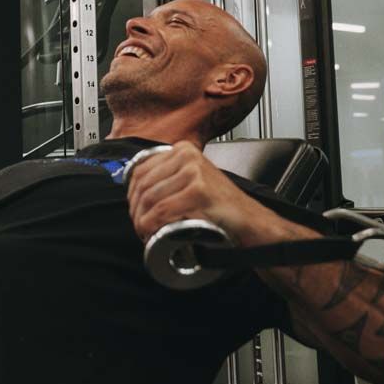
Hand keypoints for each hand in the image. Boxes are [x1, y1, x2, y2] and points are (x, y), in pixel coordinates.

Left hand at [126, 141, 270, 241]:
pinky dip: (153, 224)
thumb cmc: (222, 205)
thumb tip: (135, 191)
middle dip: (136, 211)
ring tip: (146, 233)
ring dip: (142, 220)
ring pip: (151, 198)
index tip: (135, 212)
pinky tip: (152, 233)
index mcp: (182, 150)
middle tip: (140, 228)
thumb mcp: (192, 180)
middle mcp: (187, 156)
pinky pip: (163, 210)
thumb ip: (169, 177)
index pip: (140, 170)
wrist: (252, 221)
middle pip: (143, 185)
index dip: (131, 195)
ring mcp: (194, 172)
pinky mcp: (199, 190)